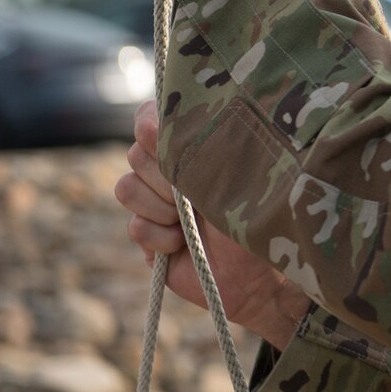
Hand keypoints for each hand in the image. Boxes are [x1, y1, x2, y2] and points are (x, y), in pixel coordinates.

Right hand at [116, 100, 311, 347]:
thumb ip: (199, 139)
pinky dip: (159, 238)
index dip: (150, 127)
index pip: (149, 117)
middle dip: (166, 177)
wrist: (263, 274)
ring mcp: (156, 203)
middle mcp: (171, 170)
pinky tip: (183, 246)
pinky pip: (134, 226)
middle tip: (197, 195)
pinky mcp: (149, 236)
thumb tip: (152, 121)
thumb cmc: (263, 211)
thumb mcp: (235, 167)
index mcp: (194, 144)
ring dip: (161, 208)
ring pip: (126, 188)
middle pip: (135, 154)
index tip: (162, 137)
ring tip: (192, 223)